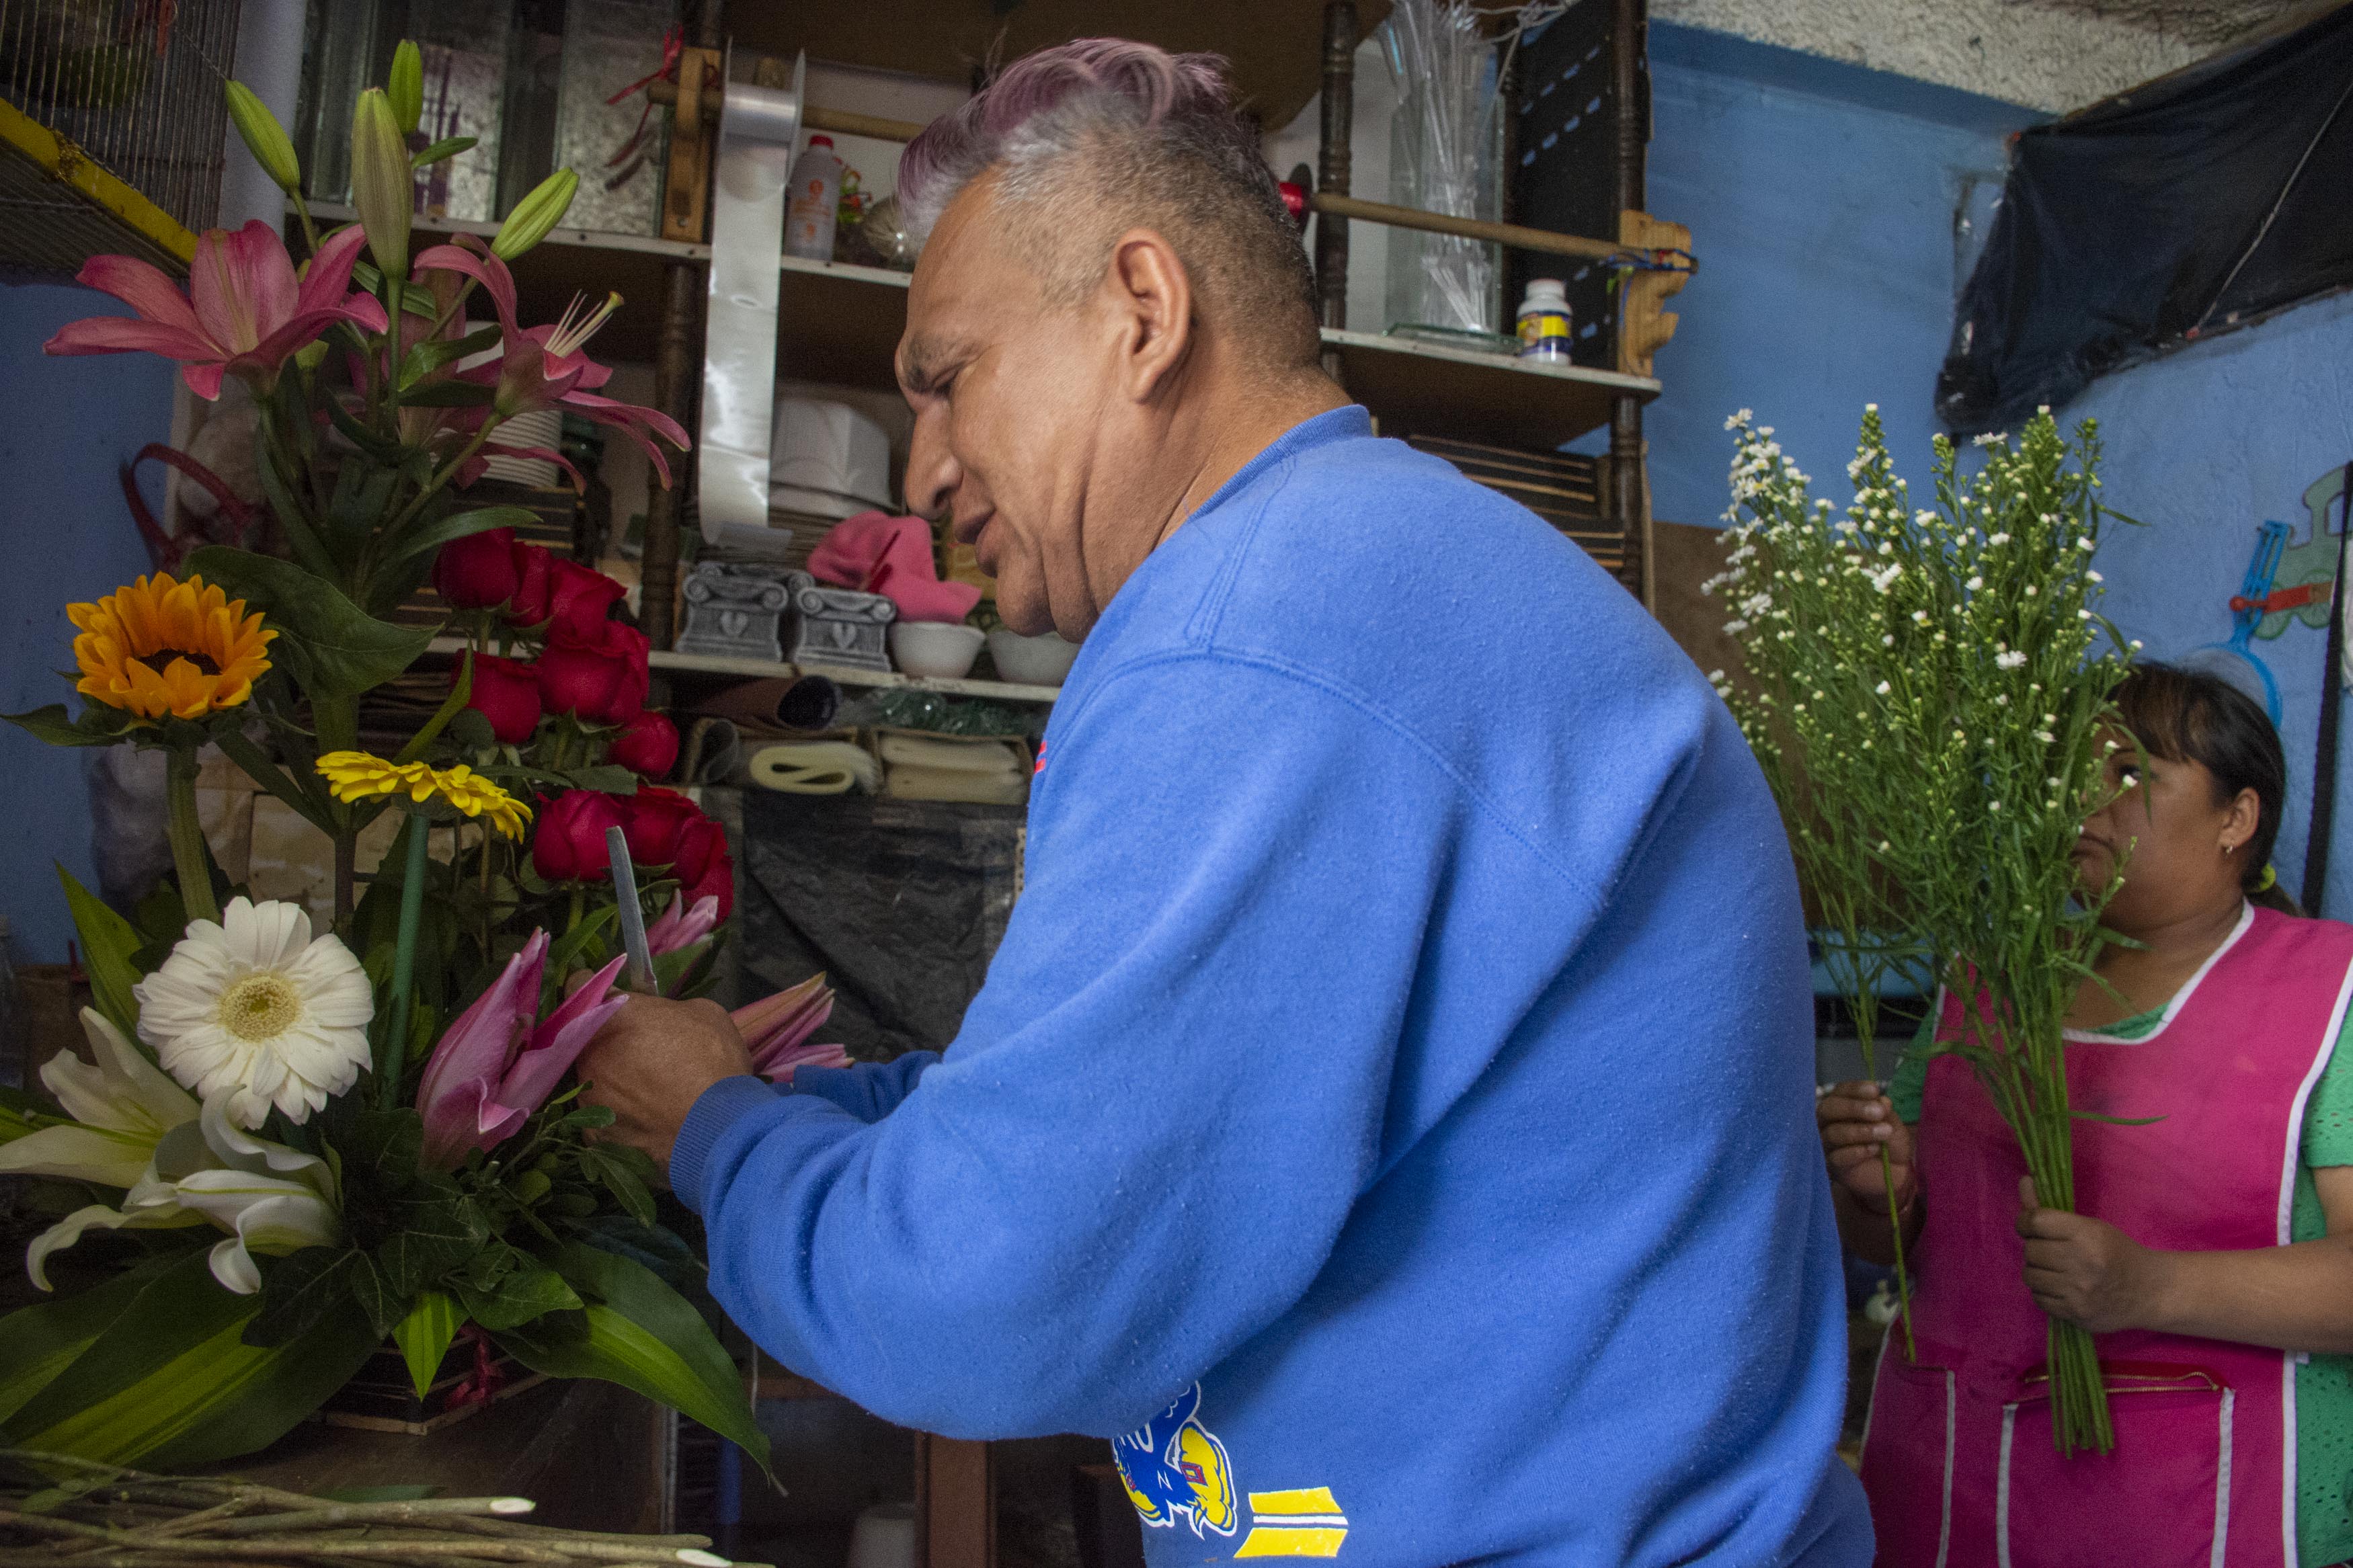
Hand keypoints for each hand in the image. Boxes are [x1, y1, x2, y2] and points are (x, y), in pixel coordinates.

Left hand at [573, 990, 754, 1179]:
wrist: (718, 1126)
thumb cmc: (712, 1059)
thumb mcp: (702, 1012)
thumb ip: (666, 1010)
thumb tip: (660, 1020)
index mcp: (610, 1017)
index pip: (579, 986)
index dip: (595, 991)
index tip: (609, 999)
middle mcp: (588, 1054)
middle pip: (588, 1041)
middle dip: (610, 1043)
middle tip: (644, 1054)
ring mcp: (587, 1097)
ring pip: (595, 1081)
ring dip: (615, 1082)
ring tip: (651, 1095)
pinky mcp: (593, 1134)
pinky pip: (603, 1117)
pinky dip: (621, 1117)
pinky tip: (648, 1121)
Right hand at [1817, 1080, 1917, 1215]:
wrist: (1897, 1173)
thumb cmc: (1890, 1142)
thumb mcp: (1892, 1123)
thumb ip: (1884, 1112)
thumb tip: (1880, 1100)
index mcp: (1842, 1107)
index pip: (1840, 1092)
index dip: (1854, 1089)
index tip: (1875, 1090)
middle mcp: (1829, 1123)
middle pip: (1828, 1109)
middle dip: (1853, 1108)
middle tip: (1878, 1112)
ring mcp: (1827, 1145)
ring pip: (1833, 1133)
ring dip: (1861, 1131)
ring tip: (1885, 1132)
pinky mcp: (1832, 1166)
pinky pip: (1837, 1156)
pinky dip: (1857, 1151)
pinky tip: (1874, 1149)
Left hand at [2016, 1176, 2167, 1333]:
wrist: (2150, 1291)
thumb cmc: (2117, 1252)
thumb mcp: (2091, 1226)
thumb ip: (2051, 1210)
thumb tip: (2024, 1182)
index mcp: (2087, 1235)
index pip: (2036, 1222)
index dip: (2025, 1222)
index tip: (2029, 1226)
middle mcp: (2082, 1262)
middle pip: (2030, 1250)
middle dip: (2035, 1248)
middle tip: (2050, 1250)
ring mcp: (2078, 1291)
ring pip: (2030, 1276)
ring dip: (2037, 1271)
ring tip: (2055, 1270)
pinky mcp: (2076, 1313)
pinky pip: (2039, 1298)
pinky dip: (2045, 1292)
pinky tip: (2061, 1288)